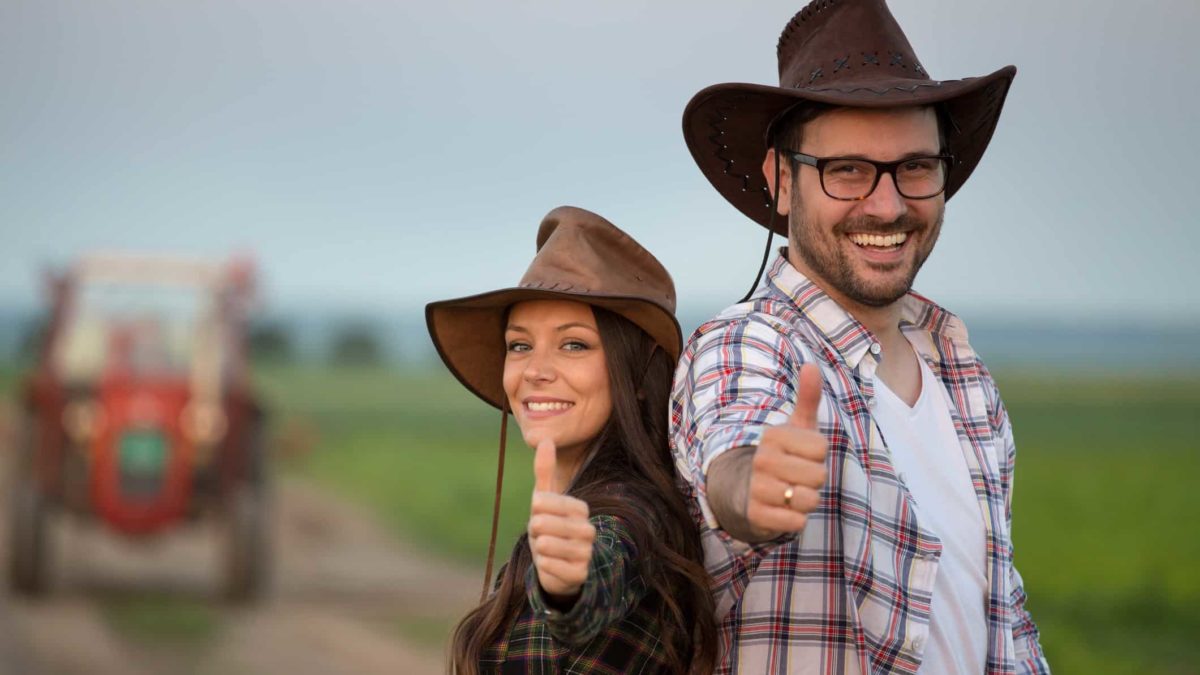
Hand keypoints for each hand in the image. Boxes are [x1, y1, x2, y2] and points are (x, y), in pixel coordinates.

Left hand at [528, 439, 595, 600]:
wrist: (559, 566)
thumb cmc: (550, 528)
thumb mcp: (544, 499)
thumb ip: (545, 470)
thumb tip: (545, 438)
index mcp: (580, 508)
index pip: (542, 501)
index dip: (535, 511)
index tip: (544, 517)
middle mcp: (588, 529)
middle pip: (541, 524)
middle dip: (535, 533)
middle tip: (545, 537)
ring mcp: (587, 553)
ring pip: (544, 545)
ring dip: (538, 550)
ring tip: (548, 551)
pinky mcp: (580, 574)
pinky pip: (548, 566)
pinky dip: (543, 567)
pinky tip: (552, 566)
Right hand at [745, 363, 828, 535]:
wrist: (746, 490)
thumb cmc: (782, 455)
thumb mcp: (796, 426)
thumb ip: (808, 397)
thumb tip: (810, 364)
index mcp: (774, 435)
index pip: (821, 449)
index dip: (818, 456)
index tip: (802, 455)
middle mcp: (763, 459)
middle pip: (818, 476)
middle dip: (815, 481)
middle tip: (798, 477)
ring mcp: (757, 487)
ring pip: (809, 500)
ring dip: (807, 501)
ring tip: (792, 494)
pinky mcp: (756, 514)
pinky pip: (796, 522)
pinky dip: (796, 520)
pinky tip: (784, 510)